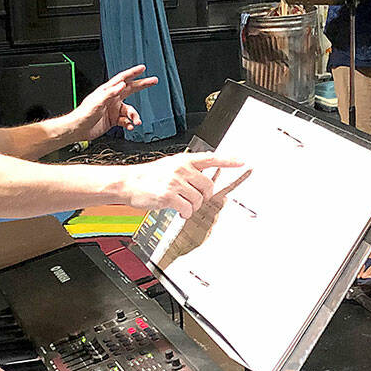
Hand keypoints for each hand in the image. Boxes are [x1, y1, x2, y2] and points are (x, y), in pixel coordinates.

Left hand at [69, 65, 158, 140]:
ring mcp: (113, 109)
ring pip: (130, 110)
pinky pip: (126, 120)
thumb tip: (121, 85)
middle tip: (153, 81)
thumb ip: (110, 93)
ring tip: (135, 122)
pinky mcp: (113, 120)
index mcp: (107, 91)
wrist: (78, 129)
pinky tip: (129, 127)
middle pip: (130, 89)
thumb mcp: (97, 102)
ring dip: (134, 116)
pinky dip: (129, 124)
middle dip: (142, 85)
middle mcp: (112, 99)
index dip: (132, 73)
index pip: (122, 79)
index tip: (142, 68)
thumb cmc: (83, 114)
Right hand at [121, 153, 246, 217]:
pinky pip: (187, 209)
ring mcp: (176, 182)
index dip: (228, 160)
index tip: (242, 161)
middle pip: (207, 186)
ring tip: (181, 204)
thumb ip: (187, 168)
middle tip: (193, 199)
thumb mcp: (170, 165)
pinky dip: (185, 213)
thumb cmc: (148, 176)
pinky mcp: (169, 196)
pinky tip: (178, 211)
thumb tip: (204, 174)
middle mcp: (181, 169)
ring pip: (198, 200)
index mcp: (183, 160)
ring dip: (192, 206)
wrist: (128, 182)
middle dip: (203, 196)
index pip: (210, 158)